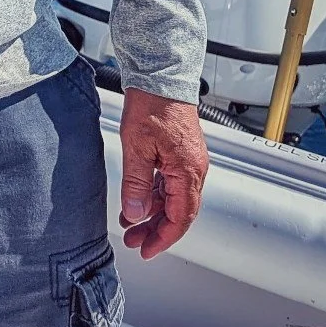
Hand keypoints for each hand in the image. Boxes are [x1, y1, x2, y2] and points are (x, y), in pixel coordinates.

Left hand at [118, 87, 208, 259]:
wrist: (160, 77)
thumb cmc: (152, 104)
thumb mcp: (136, 147)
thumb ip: (136, 184)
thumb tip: (136, 213)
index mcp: (188, 171)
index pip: (180, 217)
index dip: (163, 238)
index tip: (146, 249)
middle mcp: (194, 169)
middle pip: (179, 212)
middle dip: (156, 230)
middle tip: (135, 241)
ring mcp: (189, 161)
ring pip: (173, 198)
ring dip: (153, 212)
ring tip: (131, 221)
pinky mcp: (181, 154)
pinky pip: (170, 183)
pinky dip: (154, 194)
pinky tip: (138, 199)